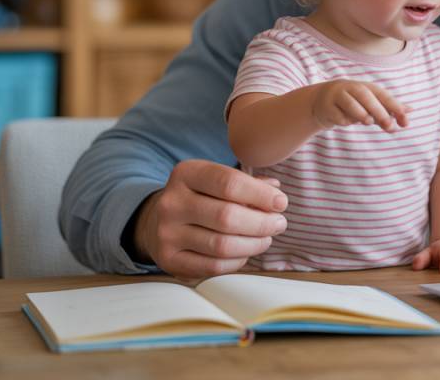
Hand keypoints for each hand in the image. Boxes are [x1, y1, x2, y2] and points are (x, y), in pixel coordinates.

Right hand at [133, 160, 288, 279]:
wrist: (157, 221)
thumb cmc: (200, 197)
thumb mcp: (216, 180)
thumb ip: (246, 183)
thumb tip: (276, 190)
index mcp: (186, 173)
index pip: (229, 183)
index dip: (261, 194)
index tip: (281, 203)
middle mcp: (171, 202)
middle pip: (227, 216)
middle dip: (262, 222)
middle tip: (279, 224)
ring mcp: (166, 233)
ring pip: (222, 245)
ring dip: (254, 243)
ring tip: (267, 238)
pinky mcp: (168, 259)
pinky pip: (212, 266)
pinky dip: (237, 261)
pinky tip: (246, 252)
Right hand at [312, 80, 408, 131]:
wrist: (322, 102)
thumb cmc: (353, 103)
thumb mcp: (371, 104)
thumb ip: (389, 107)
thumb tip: (411, 110)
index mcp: (366, 87)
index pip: (383, 95)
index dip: (395, 107)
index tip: (406, 120)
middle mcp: (352, 88)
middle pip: (367, 97)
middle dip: (379, 111)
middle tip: (390, 126)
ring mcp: (338, 96)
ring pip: (350, 104)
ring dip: (361, 113)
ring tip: (367, 121)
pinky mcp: (326, 107)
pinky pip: (337, 115)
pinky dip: (344, 120)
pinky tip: (345, 121)